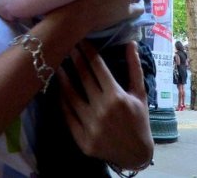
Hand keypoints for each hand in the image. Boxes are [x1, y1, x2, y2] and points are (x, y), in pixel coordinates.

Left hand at [58, 41, 153, 170]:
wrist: (136, 156)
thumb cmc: (139, 120)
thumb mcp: (140, 94)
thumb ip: (134, 68)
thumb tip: (131, 43)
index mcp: (117, 96)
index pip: (97, 67)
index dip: (87, 51)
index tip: (80, 39)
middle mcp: (102, 110)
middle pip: (83, 77)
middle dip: (74, 58)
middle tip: (66, 44)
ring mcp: (90, 125)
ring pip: (70, 95)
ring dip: (62, 77)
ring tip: (56, 64)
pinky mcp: (82, 139)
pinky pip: (67, 115)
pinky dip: (62, 100)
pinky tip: (58, 89)